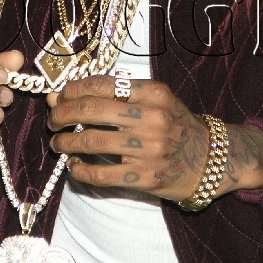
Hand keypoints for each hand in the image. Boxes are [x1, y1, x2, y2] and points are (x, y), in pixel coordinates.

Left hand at [46, 76, 262, 201]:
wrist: (210, 159)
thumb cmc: (174, 125)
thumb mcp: (154, 100)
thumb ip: (114, 95)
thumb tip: (61, 95)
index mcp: (153, 92)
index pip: (100, 84)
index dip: (71, 90)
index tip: (60, 97)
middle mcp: (152, 118)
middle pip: (90, 110)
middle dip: (61, 114)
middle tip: (52, 121)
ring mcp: (149, 149)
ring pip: (90, 141)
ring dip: (65, 142)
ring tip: (58, 143)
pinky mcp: (145, 177)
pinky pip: (100, 174)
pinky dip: (80, 170)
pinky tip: (74, 167)